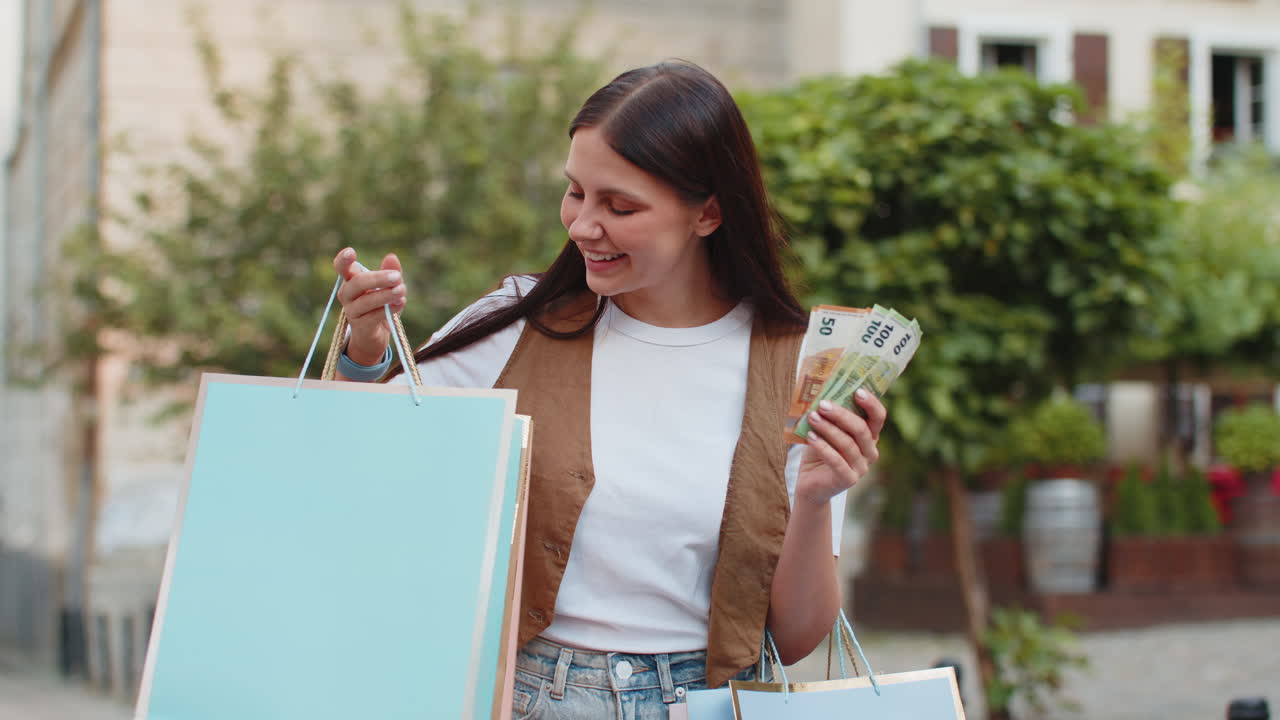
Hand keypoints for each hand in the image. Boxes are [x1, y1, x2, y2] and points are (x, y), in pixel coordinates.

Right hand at [332, 248, 406, 365]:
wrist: (373, 337)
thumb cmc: (379, 306)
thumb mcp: (387, 288)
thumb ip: (390, 272)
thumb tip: (391, 256)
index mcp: (351, 281)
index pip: (342, 268)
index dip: (343, 260)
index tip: (351, 252)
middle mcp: (347, 294)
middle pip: (357, 283)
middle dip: (378, 278)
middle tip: (397, 277)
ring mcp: (352, 311)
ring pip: (366, 301)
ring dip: (385, 294)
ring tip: (402, 290)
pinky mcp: (361, 326)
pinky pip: (374, 316)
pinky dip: (389, 309)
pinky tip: (401, 302)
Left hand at [795, 390, 885, 505]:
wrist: (810, 484)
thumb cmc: (819, 452)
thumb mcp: (825, 431)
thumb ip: (828, 416)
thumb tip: (820, 393)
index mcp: (869, 437)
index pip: (878, 418)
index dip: (871, 404)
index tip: (858, 391)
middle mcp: (869, 452)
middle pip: (861, 429)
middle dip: (841, 414)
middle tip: (823, 404)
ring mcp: (861, 467)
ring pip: (848, 444)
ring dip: (828, 428)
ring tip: (812, 417)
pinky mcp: (848, 480)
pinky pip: (836, 460)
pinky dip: (823, 447)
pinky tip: (810, 437)